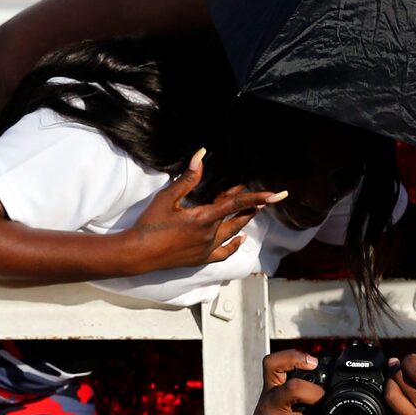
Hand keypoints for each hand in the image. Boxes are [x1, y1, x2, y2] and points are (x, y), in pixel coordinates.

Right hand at [124, 151, 286, 272]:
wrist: (138, 253)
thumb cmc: (150, 224)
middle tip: (258, 195)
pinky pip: (224, 253)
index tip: (277, 195)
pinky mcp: (201, 259)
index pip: (236, 204)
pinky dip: (235, 245)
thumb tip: (201, 155)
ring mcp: (207, 249)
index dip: (258, 198)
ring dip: (243, 221)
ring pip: (233, 233)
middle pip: (237, 218)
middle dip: (249, 205)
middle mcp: (210, 235)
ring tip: (253, 211)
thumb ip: (188, 178)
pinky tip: (240, 239)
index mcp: (204, 218)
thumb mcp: (167, 198)